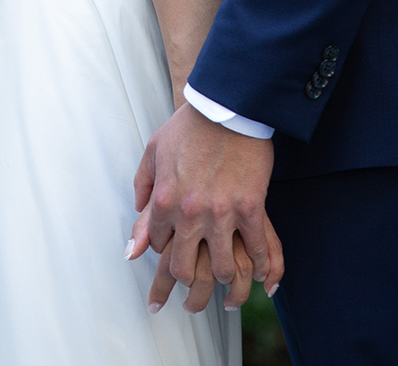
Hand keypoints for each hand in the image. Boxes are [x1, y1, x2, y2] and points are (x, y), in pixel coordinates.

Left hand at [127, 102, 282, 306]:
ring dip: (223, 278)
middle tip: (194, 291)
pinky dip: (260, 267)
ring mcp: (221, 213)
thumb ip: (143, 187)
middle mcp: (189, 213)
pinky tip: (261, 275)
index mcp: (163, 199)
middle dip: (188, 281)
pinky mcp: (250, 207)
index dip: (164, 251)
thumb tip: (136, 225)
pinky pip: (256, 249)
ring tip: (228, 282)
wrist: (227, 105)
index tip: (172, 254)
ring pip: (221, 267)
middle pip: (185, 268)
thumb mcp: (154, 150)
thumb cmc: (190, 125)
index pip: (157, 244)